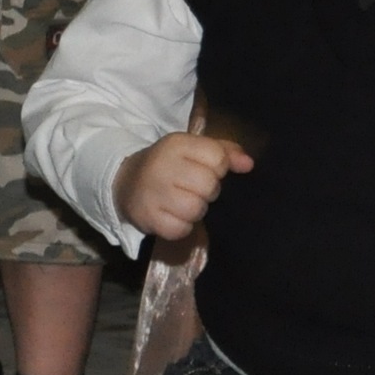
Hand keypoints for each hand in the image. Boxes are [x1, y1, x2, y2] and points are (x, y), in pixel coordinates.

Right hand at [115, 131, 253, 241]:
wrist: (125, 181)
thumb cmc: (171, 165)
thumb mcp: (194, 150)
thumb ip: (225, 152)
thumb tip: (249, 164)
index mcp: (176, 144)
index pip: (218, 158)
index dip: (219, 168)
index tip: (205, 169)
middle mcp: (161, 166)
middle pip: (209, 186)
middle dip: (207, 191)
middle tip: (193, 189)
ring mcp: (152, 193)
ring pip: (195, 209)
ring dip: (195, 210)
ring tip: (183, 202)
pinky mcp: (147, 218)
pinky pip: (180, 230)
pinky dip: (181, 227)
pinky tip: (172, 216)